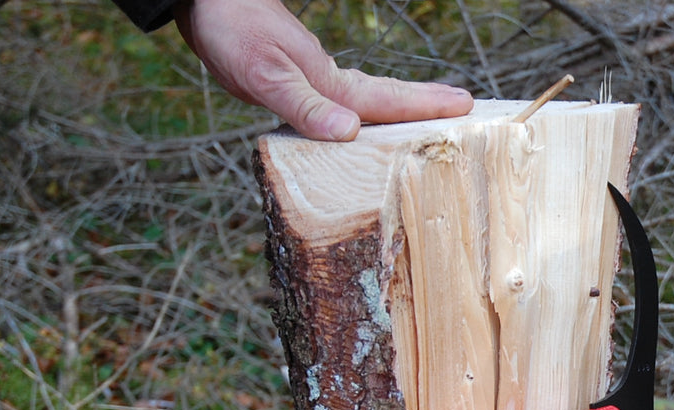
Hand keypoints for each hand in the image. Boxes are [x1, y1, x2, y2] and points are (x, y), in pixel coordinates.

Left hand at [174, 0, 472, 140]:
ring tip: (430, 112)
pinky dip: (367, 109)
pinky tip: (362, 118)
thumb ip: (306, 107)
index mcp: (332, 84)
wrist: (206, 1)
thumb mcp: (265, 76)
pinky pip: (345, 102)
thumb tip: (350, 132)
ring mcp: (316, 80)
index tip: (467, 107)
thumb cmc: (233, 31)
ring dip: (402, 105)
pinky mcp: (299, 80)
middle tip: (467, 106)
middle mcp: (331, 82)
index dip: (427, 106)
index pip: (389, 100)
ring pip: (370, 98)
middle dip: (428, 103)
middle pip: (390, 96)